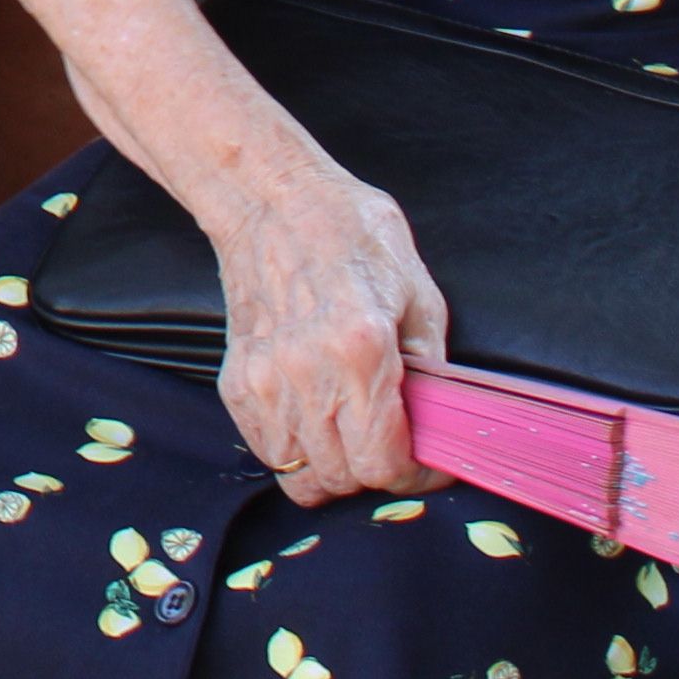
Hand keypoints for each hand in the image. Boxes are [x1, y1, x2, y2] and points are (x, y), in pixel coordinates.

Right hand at [208, 151, 446, 503]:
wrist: (272, 200)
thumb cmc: (348, 232)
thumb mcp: (418, 290)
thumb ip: (432, 364)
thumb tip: (441, 420)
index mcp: (360, 348)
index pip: (385, 462)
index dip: (417, 476)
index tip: (429, 465)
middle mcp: (306, 372)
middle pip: (344, 477)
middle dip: (378, 473)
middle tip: (394, 445)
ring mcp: (265, 379)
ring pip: (301, 477)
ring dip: (334, 469)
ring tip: (352, 437)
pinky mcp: (237, 380)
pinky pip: (268, 451)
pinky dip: (296, 452)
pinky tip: (316, 419)